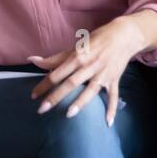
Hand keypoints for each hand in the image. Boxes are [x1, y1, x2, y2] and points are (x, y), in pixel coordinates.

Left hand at [27, 17, 142, 126]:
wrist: (124, 35)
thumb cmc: (97, 40)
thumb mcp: (75, 47)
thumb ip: (55, 58)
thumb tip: (32, 60)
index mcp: (78, 57)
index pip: (57, 73)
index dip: (44, 84)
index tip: (33, 96)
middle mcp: (89, 66)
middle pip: (70, 83)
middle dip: (55, 97)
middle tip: (42, 110)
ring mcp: (103, 74)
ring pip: (91, 90)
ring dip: (80, 102)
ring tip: (69, 114)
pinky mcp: (114, 79)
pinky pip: (113, 95)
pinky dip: (112, 108)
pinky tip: (108, 122)